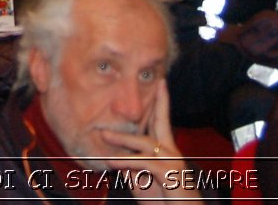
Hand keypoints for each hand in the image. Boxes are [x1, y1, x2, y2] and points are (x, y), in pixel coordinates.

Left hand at [100, 80, 196, 200]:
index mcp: (167, 152)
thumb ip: (131, 168)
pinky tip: (112, 162)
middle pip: (162, 122)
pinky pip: (144, 164)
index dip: (159, 104)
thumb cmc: (166, 200)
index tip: (160, 86)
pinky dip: (125, 162)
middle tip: (159, 83)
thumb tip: (115, 155)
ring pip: (146, 144)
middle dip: (158, 102)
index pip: (161, 124)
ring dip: (123, 139)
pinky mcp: (170, 175)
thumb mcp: (143, 182)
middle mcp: (172, 154)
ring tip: (104, 135)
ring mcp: (173, 163)